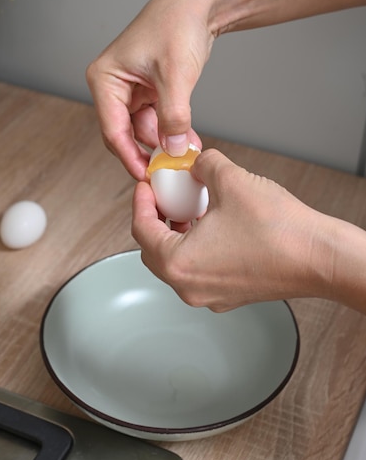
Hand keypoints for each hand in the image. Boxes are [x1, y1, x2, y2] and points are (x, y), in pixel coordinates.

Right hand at [86, 0, 215, 180]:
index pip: (112, 129)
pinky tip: (187, 141)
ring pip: (142, 130)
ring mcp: (130, 90)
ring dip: (163, 143)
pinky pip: (156, 120)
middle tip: (168, 170)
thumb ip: (173, 117)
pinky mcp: (148, 91)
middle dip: (148, 152)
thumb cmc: (178, 25)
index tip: (147, 177)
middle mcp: (112, 86)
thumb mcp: (175, 76)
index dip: (129, 157)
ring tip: (185, 152)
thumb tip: (173, 151)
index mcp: (104, 79)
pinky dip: (170, 131)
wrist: (200, 3)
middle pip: (125, 134)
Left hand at [132, 149, 332, 310]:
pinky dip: (197, 247)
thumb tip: (197, 164)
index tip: (146, 186)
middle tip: (163, 197)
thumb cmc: (278, 230)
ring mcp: (210, 295)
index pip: (141, 230)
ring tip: (189, 207)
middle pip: (154, 251)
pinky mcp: (230, 295)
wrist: (318, 256)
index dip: (140, 201)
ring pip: (177, 262)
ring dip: (177, 234)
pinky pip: (200, 270)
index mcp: (178, 264)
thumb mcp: (230, 180)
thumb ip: (203, 165)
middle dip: (155, 219)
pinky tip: (212, 224)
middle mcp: (189, 287)